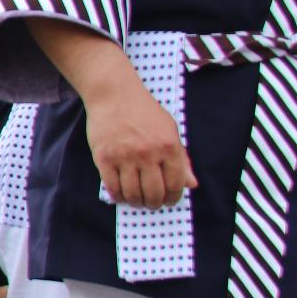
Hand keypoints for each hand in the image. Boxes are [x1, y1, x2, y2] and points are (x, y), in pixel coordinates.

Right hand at [84, 81, 194, 208]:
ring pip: (133, 193)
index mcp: (169, 146)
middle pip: (154, 193)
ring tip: (137, 200)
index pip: (175, 183)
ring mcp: (125, 156)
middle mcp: (148, 153)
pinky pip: (112, 187)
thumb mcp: (170, 130)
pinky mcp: (104, 158)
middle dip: (154, 203)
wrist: (114, 94)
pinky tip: (121, 195)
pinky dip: (118, 196)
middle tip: (152, 203)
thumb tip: (192, 184)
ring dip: (136, 202)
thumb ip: (182, 159)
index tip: (169, 201)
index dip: (173, 197)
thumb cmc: (144, 111)